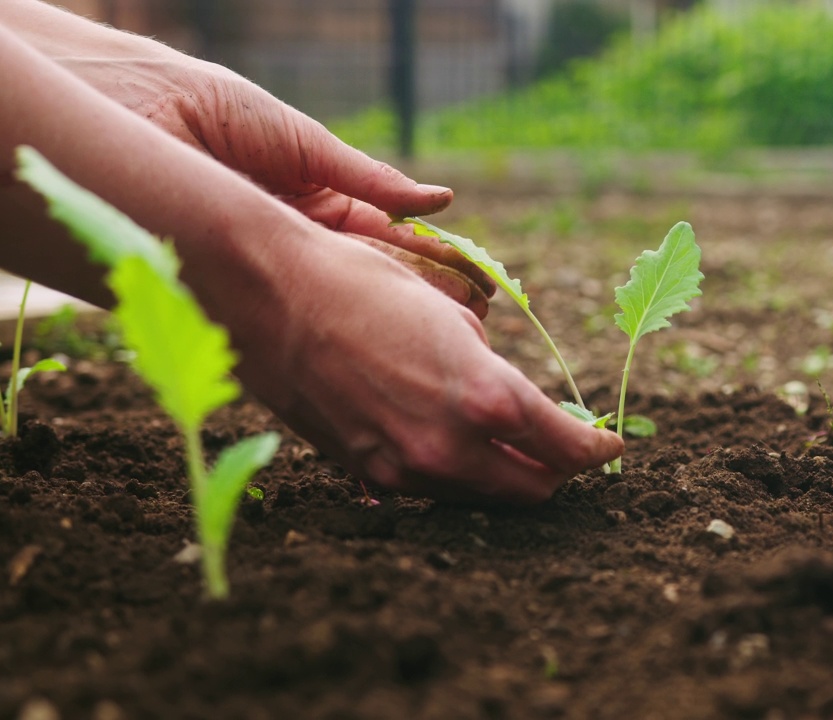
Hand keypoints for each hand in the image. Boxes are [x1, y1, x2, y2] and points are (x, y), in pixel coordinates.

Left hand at [57, 46, 495, 315]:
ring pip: (343, 296)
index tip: (477, 285)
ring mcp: (273, 259)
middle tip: (472, 329)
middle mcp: (299, 236)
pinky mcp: (241, 277)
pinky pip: (300, 302)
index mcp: (318, 197)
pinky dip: (339, 320)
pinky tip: (380, 341)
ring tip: (441, 344)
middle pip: (374, 276)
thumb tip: (438, 203)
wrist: (124, 112)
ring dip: (389, 319)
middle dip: (422, 301)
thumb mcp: (299, 141)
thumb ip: (365, 179)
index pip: (388, 239)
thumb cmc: (206, 107)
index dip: (431, 262)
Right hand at [223, 224, 624, 502]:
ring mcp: (406, 468)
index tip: (607, 443)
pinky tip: (456, 444)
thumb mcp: (452, 316)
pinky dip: (458, 474)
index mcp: (486, 398)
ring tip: (515, 446)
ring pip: (481, 495)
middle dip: (558, 470)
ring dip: (506, 476)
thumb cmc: (365, 286)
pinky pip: (433, 489)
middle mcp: (451, 446)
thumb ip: (493, 373)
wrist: (270, 296)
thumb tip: (513, 402)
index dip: (596, 448)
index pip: (567, 448)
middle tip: (566, 447)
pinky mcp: (368, 472)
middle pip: (532, 488)